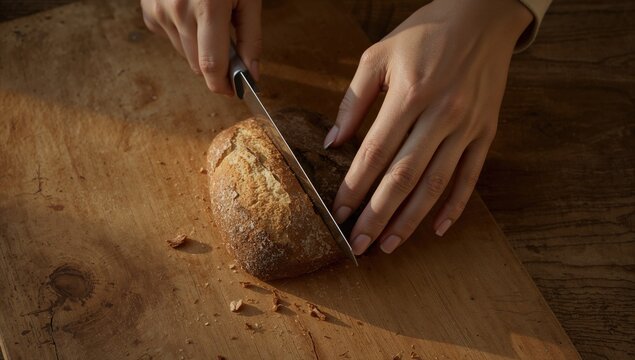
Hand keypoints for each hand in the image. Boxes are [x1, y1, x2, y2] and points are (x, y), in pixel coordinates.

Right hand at [140, 0, 261, 94]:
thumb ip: (251, 38)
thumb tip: (251, 75)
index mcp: (208, 8)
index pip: (211, 66)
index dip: (223, 86)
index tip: (234, 92)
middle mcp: (178, 11)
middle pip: (198, 65)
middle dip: (217, 67)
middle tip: (232, 51)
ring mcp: (159, 11)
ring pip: (184, 54)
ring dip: (200, 50)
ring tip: (211, 22)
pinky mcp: (148, 11)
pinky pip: (169, 39)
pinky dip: (183, 35)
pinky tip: (192, 14)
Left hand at [325, 0, 531, 253]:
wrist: (481, 17)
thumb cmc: (424, 34)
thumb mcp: (379, 55)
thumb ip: (354, 100)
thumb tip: (334, 142)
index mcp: (410, 94)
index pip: (375, 153)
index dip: (354, 187)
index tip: (338, 213)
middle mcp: (441, 115)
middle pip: (404, 177)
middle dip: (377, 215)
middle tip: (358, 245)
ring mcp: (467, 126)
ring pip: (436, 184)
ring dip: (410, 219)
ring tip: (388, 245)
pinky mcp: (486, 132)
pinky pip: (470, 176)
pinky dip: (454, 206)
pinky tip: (436, 229)